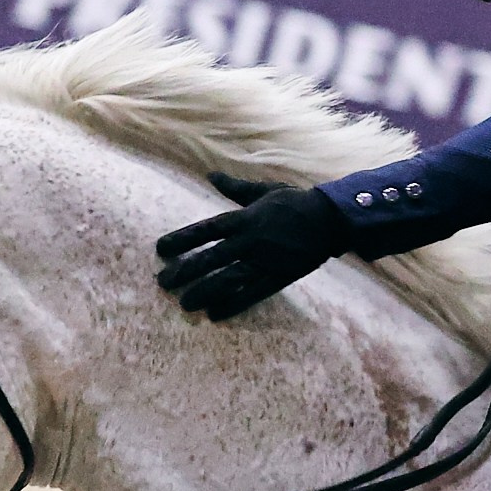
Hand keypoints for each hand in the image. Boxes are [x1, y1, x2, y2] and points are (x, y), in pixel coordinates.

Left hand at [154, 174, 348, 320]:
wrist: (330, 220)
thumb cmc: (295, 202)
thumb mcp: (264, 190)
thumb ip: (235, 188)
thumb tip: (211, 175)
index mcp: (246, 219)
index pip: (206, 229)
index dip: (182, 240)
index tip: (160, 249)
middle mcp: (251, 241)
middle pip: (212, 258)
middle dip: (185, 271)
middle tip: (162, 283)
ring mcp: (265, 262)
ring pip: (228, 280)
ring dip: (204, 292)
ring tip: (185, 304)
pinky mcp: (278, 277)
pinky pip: (252, 294)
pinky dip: (232, 305)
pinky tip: (214, 314)